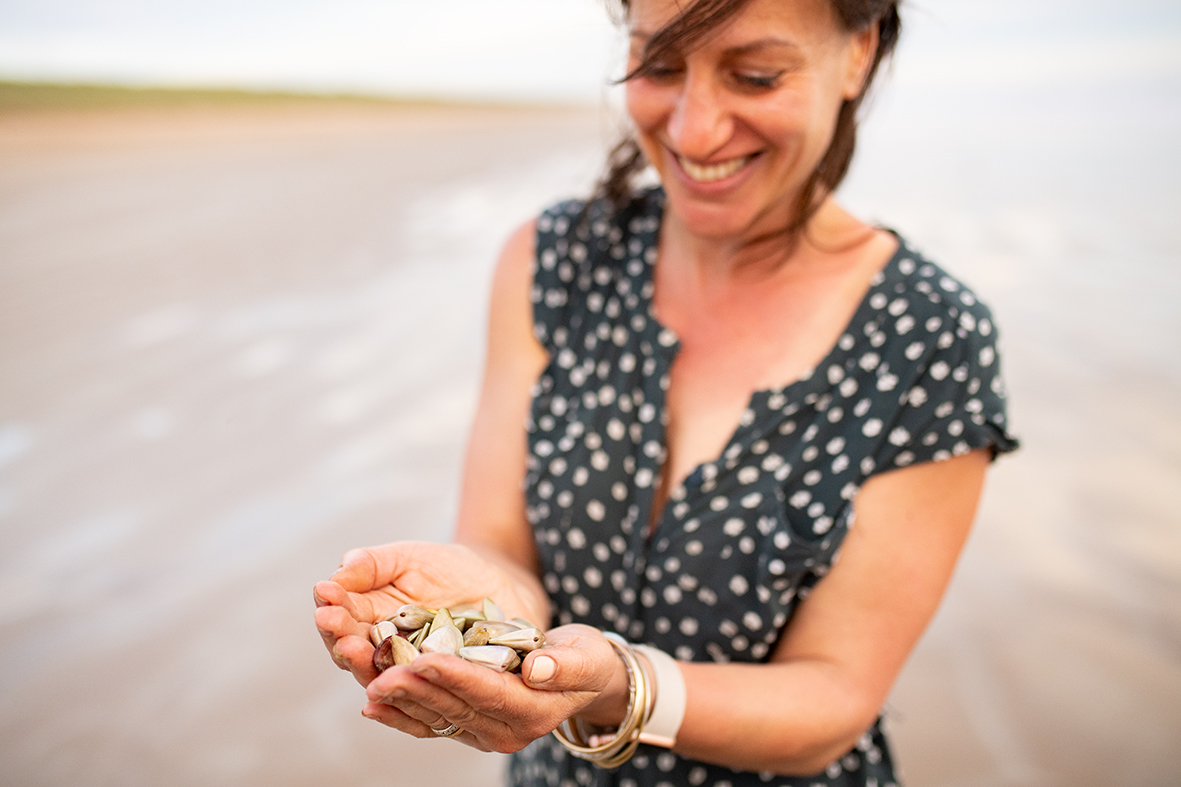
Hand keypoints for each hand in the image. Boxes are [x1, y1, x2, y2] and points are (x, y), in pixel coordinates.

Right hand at [313, 541, 544, 686]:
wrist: (499, 585)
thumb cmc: (448, 570)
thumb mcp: (409, 558)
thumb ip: (372, 565)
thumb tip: (338, 571)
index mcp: (369, 624)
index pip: (342, 623)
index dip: (332, 609)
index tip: (324, 594)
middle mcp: (385, 656)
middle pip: (355, 658)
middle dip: (342, 640)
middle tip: (332, 625)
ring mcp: (414, 677)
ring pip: (385, 682)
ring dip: (366, 667)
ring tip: (353, 648)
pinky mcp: (446, 691)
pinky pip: (426, 702)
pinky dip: (408, 698)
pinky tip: (394, 686)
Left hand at [360, 624, 627, 752]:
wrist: (584, 678)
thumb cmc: (587, 660)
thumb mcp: (586, 656)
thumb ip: (563, 664)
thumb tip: (536, 667)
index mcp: (533, 712)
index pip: (488, 693)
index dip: (455, 676)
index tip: (424, 658)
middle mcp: (506, 731)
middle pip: (454, 708)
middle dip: (416, 689)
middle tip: (382, 671)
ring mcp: (485, 733)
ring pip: (437, 718)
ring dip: (401, 702)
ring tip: (371, 682)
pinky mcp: (469, 727)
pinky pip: (431, 724)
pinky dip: (401, 715)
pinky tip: (375, 703)